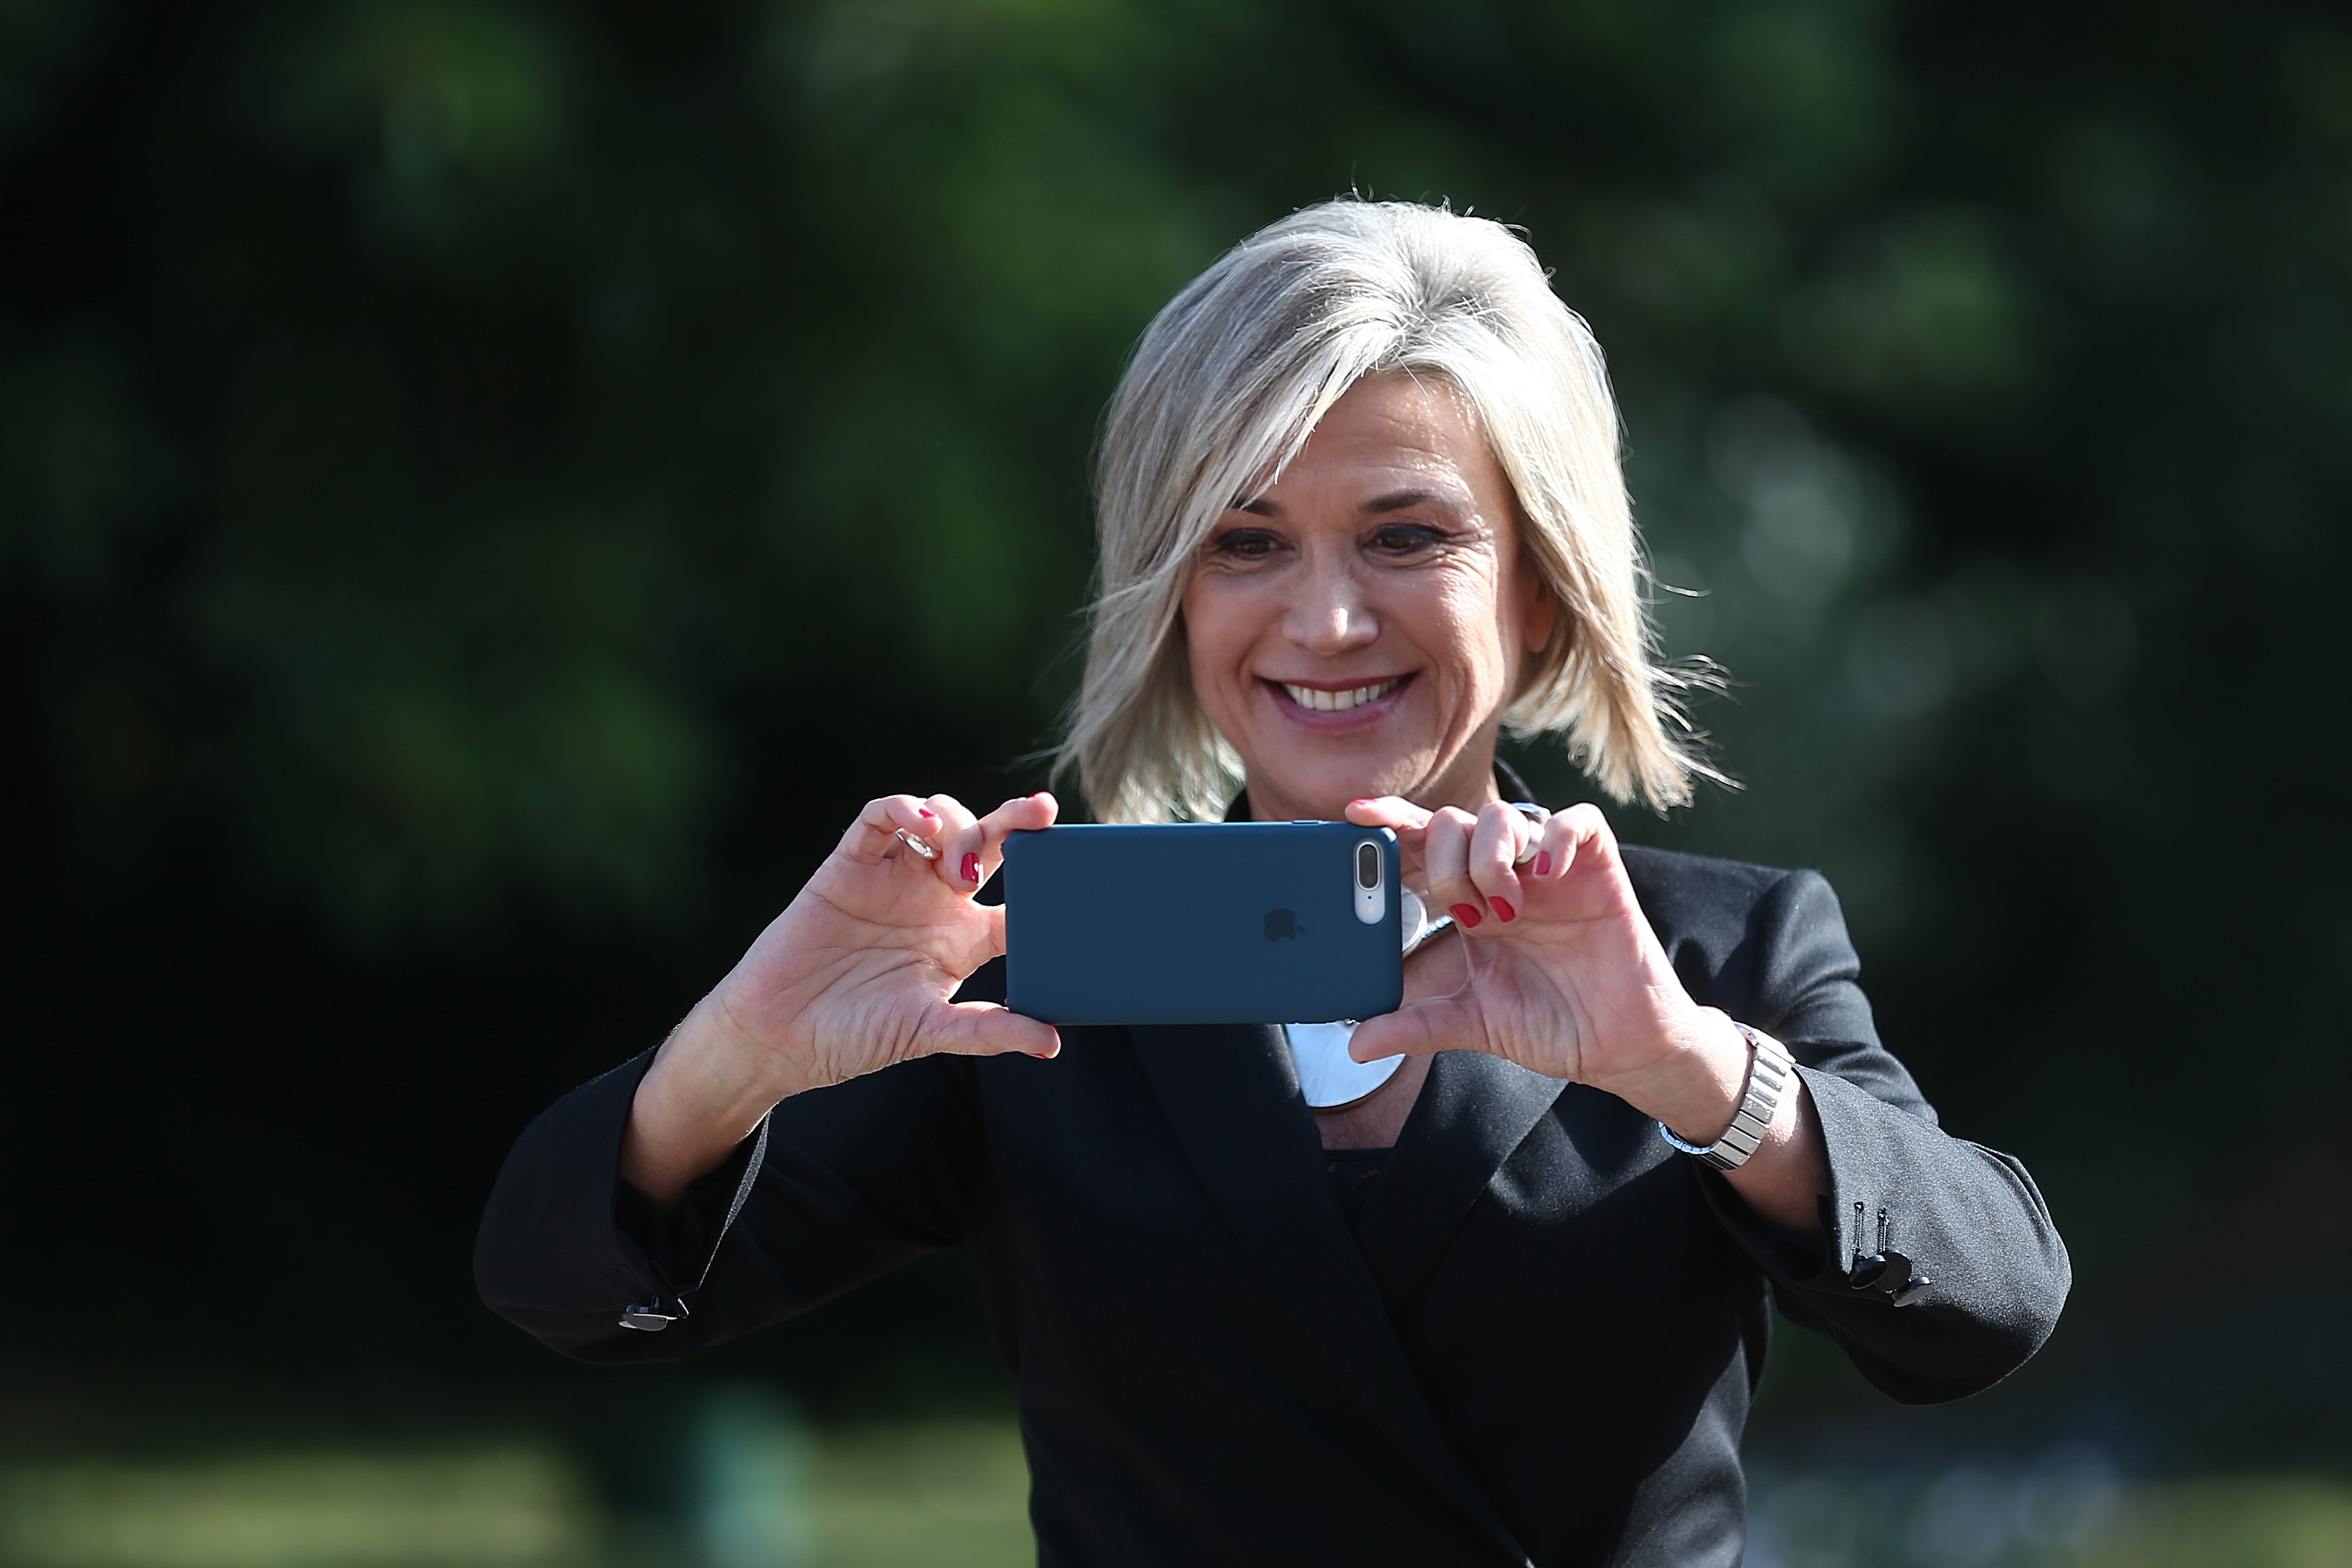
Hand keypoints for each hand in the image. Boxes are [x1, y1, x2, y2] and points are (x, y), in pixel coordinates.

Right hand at [623, 790, 1059, 1204]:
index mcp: (963, 939)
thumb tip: (1051, 1042)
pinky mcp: (849, 864)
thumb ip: (987, 1031)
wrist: (776, 1038)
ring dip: (959, 824)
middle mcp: (934, 901)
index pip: (1019, 899)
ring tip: (959, 861)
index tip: (1077, 873)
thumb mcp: (929, 1034)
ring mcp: (893, 878)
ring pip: (939, 821)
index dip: (1047, 884)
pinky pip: (879, 819)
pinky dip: (903, 810)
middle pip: (987, 844)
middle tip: (1041, 813)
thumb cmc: (853, 1038)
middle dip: (1017, 822)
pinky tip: (921, 827)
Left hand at [1342, 797, 1744, 1130]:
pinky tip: (1548, 872)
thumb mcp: (1474, 1022)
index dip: (1392, 822)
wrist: (1619, 1047)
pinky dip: (1558, 836)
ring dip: (1492, 855)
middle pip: (1458, 822)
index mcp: (1474, 904)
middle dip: (1448, 862)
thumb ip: (1416, 1026)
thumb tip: (1355, 1045)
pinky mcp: (1600, 871)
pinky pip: (1579, 821)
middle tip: (1466, 913)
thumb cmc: (1553, 1025)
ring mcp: (1553, 872)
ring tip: (1506, 906)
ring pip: (1507, 816)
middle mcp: (1509, 878)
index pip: (1427, 846)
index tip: (1354, 816)